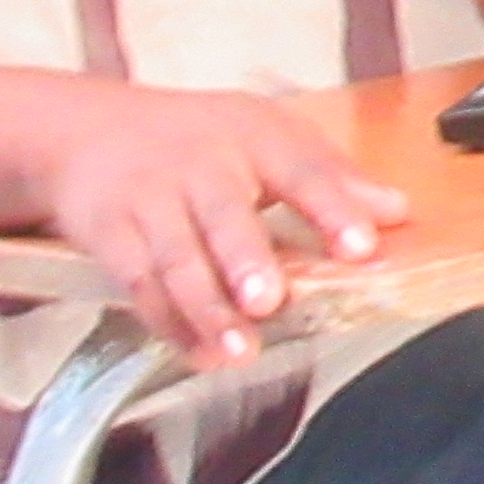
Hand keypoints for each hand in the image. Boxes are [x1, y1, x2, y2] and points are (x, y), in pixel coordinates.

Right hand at [17, 75, 407, 363]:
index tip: (363, 244)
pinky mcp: (110, 236)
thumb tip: (396, 210)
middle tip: (269, 300)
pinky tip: (201, 350)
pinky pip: (139, 284)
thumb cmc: (195, 137)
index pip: (302, 170)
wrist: (87, 132)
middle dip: (246, 260)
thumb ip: (333, 175)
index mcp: (254, 136)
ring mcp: (150, 201)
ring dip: (207, 308)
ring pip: (177, 259)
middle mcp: (200, 166)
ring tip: (240, 348)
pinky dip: (169, 322)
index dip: (334, 207)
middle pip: (224, 213)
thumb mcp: (268, 135)